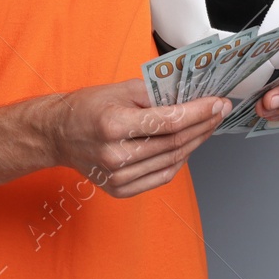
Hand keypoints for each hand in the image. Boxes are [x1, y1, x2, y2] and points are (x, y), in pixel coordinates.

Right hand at [46, 78, 228, 198]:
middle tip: (220, 112)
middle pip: (174, 143)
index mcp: (113, 125)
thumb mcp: (120, 89)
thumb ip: (155, 93)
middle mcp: (115, 155)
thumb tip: (191, 97)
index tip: (218, 103)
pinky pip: (161, 176)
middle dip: (203, 125)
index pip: (169, 121)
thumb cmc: (87, 107)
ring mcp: (117, 176)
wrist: (58, 134)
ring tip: (208, 126)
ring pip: (172, 161)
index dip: (199, 112)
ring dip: (196, 142)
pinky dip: (179, 161)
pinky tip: (188, 146)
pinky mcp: (120, 189)